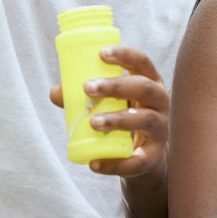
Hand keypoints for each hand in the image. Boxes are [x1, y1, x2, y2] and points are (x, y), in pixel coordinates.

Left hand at [49, 45, 168, 179]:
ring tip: (93, 122)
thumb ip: (85, 97)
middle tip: (88, 88)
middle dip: (116, 86)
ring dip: (117, 119)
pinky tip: (94, 164)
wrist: (143, 157)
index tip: (101, 53)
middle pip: (144, 88)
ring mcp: (160, 129)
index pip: (141, 62)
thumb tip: (56, 92)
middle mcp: (160, 102)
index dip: (124, 55)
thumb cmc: (124, 118)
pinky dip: (115, 163)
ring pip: (144, 120)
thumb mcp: (110, 104)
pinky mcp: (154, 156)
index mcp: (149, 82)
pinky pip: (138, 160)